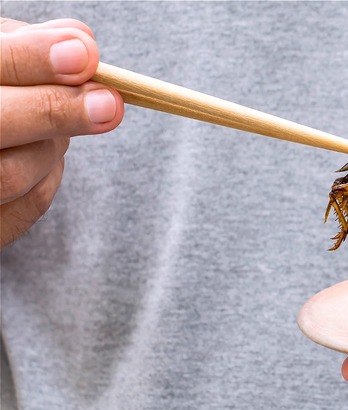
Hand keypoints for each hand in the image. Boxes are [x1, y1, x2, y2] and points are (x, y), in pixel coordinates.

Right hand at [0, 18, 122, 247]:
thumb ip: (27, 46)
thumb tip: (81, 43)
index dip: (32, 60)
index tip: (85, 54)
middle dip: (57, 112)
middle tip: (110, 103)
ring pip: (13, 174)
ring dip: (54, 145)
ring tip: (60, 122)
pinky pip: (29, 205)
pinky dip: (50, 173)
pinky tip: (44, 151)